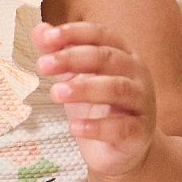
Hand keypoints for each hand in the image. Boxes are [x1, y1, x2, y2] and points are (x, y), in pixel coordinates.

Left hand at [32, 21, 156, 176]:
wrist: (121, 151)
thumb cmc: (98, 108)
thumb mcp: (74, 79)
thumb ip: (59, 54)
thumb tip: (39, 30)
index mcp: (122, 54)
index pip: (101, 35)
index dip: (75, 33)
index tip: (47, 38)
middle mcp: (137, 74)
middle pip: (107, 58)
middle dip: (72, 58)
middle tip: (42, 65)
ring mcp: (142, 103)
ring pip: (117, 89)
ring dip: (84, 89)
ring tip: (55, 93)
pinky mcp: (140, 132)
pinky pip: (122, 127)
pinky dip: (97, 127)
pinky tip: (74, 127)